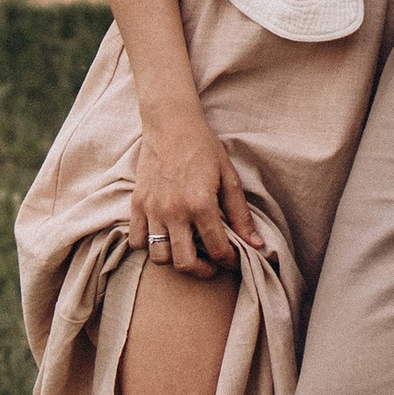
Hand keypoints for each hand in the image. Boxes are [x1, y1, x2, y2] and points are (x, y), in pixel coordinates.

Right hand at [127, 111, 263, 274]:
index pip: (218, 250)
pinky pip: (137, 241)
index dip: (230, 261)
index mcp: (201, 204)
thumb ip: (240, 215)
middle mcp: (174, 211)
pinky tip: (164, 235)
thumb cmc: (203, 148)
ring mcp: (152, 209)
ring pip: (159, 257)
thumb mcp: (229, 178)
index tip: (233, 259)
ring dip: (175, 259)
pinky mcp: (137, 204)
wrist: (170, 123)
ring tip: (187, 249)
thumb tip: (257, 245)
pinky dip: (149, 246)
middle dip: (203, 270)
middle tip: (212, 263)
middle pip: (185, 263)